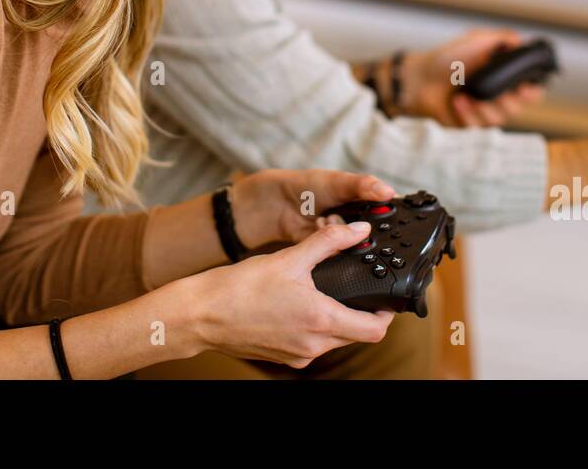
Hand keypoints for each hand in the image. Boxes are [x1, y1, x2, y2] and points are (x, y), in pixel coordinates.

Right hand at [183, 221, 394, 366]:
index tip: (384, 297)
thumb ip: (329, 242)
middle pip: (357, 335)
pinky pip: (312, 344)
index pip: (374, 330)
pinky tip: (299, 305)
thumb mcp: (290, 258)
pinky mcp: (283, 357)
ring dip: (338, 319)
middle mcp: (313, 344)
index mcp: (320, 320)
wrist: (201, 314)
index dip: (386, 314)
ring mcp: (298, 354)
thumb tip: (359, 231)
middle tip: (358, 289)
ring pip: (334, 340)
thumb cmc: (240, 288)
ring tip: (325, 292)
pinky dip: (315, 326)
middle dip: (362, 314)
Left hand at [231, 169, 394, 248]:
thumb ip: (363, 186)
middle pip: (376, 233)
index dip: (393, 218)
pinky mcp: (331, 253)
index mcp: (366, 201)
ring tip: (323, 219)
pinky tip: (317, 229)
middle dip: (364, 229)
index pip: (388, 212)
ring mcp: (345, 238)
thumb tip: (390, 192)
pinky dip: (329, 246)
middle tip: (344, 217)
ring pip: (356, 245)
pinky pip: (339, 255)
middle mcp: (358, 221)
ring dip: (340, 234)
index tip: (389, 219)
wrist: (274, 206)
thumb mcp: (338, 182)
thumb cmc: (306, 186)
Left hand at [404, 28, 544, 126]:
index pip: (529, 90)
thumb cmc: (445, 58)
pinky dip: (467, 114)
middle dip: (507, 101)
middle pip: (516, 108)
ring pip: (498, 119)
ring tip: (466, 95)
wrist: (418, 77)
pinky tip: (457, 102)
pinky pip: (477, 127)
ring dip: (483, 107)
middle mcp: (495, 96)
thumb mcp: (475, 40)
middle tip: (496, 93)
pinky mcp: (468, 126)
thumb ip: (501, 38)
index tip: (525, 89)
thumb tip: (522, 42)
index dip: (531, 92)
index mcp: (501, 77)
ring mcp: (481, 112)